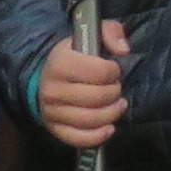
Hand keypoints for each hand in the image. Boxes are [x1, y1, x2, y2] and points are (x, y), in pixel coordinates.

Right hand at [35, 19, 131, 151]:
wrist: (47, 77)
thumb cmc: (74, 56)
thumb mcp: (91, 34)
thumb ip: (111, 32)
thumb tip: (123, 49)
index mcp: (60, 63)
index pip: (100, 72)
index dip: (114, 72)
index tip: (113, 70)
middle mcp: (53, 89)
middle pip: (98, 98)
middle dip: (114, 93)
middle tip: (115, 88)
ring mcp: (52, 112)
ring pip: (91, 120)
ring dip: (112, 114)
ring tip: (117, 105)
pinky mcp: (55, 129)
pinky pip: (80, 139)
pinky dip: (99, 136)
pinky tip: (109, 127)